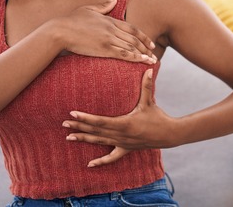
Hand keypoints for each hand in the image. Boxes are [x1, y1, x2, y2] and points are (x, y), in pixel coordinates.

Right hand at [57, 0, 156, 63]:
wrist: (61, 30)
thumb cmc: (71, 20)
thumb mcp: (89, 9)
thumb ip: (103, 6)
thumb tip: (114, 0)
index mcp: (110, 20)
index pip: (132, 28)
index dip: (143, 36)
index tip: (150, 43)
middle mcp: (112, 29)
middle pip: (134, 38)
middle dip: (146, 47)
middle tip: (154, 54)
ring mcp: (109, 39)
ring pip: (131, 47)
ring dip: (143, 54)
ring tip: (152, 61)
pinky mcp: (104, 48)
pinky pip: (123, 54)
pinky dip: (135, 58)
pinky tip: (142, 61)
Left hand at [63, 69, 178, 166]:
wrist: (168, 134)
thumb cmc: (158, 116)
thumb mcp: (150, 101)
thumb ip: (147, 85)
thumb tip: (149, 68)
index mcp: (124, 123)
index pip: (100, 121)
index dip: (86, 117)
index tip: (73, 113)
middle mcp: (120, 135)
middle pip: (95, 131)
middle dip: (79, 127)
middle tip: (64, 123)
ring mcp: (122, 143)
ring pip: (99, 142)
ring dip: (84, 140)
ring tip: (68, 137)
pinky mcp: (126, 149)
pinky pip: (111, 157)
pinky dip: (101, 162)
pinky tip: (89, 165)